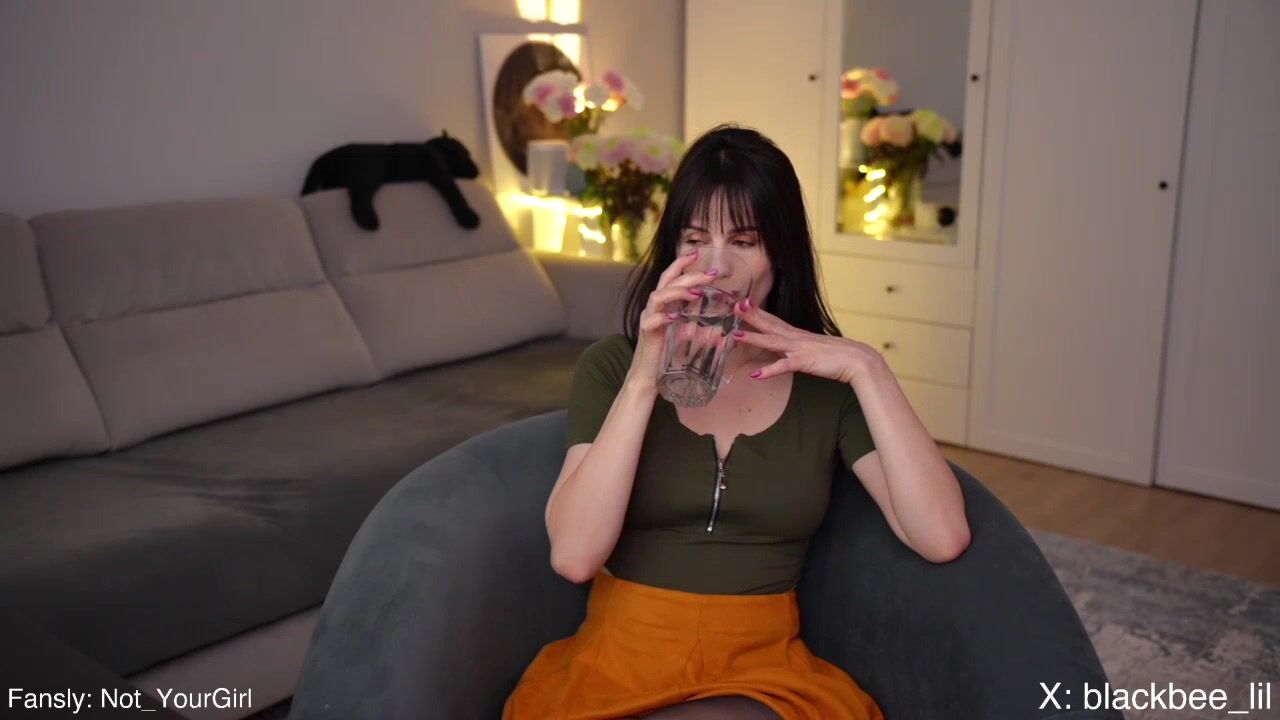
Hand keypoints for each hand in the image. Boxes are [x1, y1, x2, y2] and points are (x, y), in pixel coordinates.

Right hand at [625, 250, 718, 390]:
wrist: (647, 376)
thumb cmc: (666, 356)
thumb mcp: (685, 337)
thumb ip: (698, 328)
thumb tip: (722, 327)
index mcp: (664, 305)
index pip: (671, 277)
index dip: (682, 263)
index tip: (699, 253)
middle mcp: (654, 308)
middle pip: (667, 282)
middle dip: (689, 274)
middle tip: (711, 274)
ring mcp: (648, 319)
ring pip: (658, 296)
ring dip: (678, 292)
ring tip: (697, 293)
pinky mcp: (646, 333)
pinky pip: (653, 320)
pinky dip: (665, 316)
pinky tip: (677, 316)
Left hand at [730, 298, 882, 385]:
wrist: (858, 359)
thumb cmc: (838, 356)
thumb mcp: (814, 349)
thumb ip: (799, 349)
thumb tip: (788, 353)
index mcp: (798, 335)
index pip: (774, 321)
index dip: (758, 313)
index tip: (743, 303)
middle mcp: (796, 338)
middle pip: (770, 325)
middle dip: (751, 316)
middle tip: (734, 306)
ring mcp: (800, 349)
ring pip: (772, 342)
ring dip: (754, 338)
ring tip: (736, 335)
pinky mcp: (805, 362)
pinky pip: (784, 366)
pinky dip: (769, 370)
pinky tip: (755, 374)